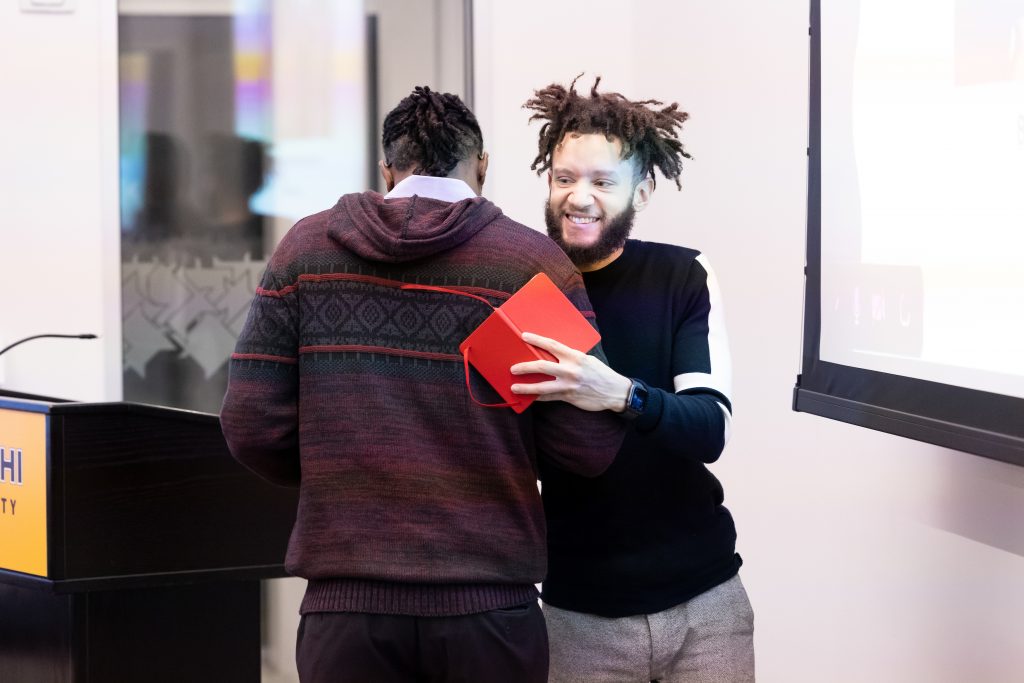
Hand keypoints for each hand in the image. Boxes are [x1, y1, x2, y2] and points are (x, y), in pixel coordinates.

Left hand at [510, 332, 631, 412]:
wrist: (615, 391)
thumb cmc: (600, 373)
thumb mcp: (587, 360)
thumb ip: (570, 358)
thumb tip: (552, 355)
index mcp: (575, 356)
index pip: (551, 345)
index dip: (536, 340)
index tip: (524, 336)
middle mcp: (570, 370)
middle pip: (542, 365)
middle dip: (524, 366)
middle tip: (513, 368)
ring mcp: (569, 385)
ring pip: (542, 386)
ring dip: (526, 387)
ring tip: (514, 388)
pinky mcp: (569, 397)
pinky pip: (549, 398)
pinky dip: (538, 398)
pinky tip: (530, 398)